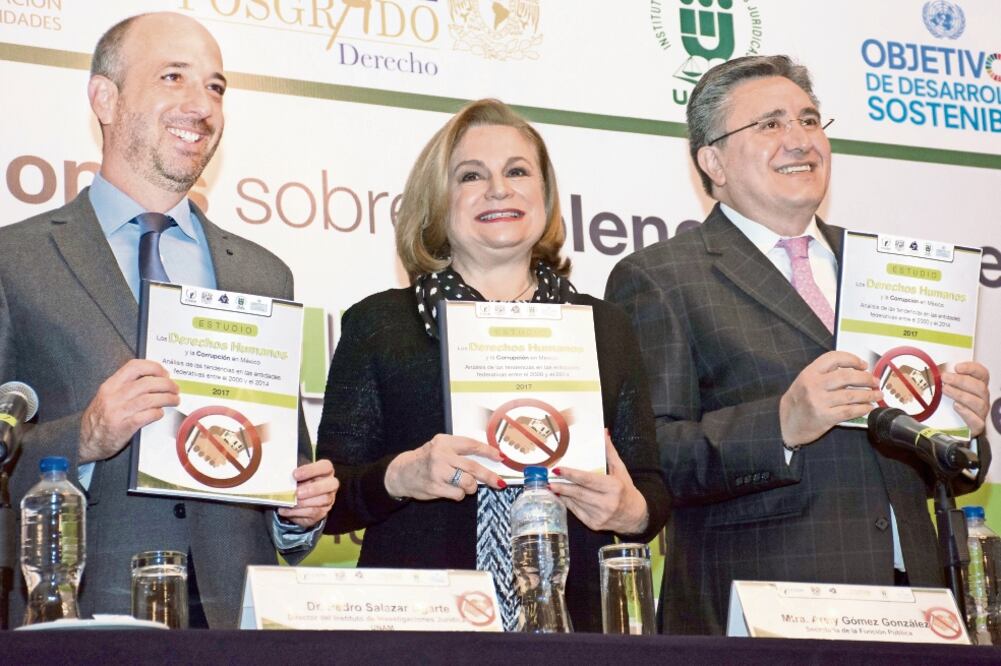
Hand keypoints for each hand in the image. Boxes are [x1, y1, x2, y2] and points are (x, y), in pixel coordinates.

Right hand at [79, 359, 179, 462]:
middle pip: (147, 383)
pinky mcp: (124, 427)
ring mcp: (118, 412)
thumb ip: (126, 386)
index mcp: (110, 385)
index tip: (164, 373)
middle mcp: (114, 396)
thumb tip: (154, 379)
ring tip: (174, 400)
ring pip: (149, 399)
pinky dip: (157, 413)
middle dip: (166, 384)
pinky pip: (146, 416)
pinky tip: (160, 413)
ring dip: (167, 398)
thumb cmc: (99, 418)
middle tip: (175, 388)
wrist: (83, 440)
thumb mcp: (107, 396)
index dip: (153, 367)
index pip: (134, 366)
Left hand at [277, 459, 337, 527]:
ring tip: (290, 502)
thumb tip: (282, 477)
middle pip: (331, 484)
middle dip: (313, 489)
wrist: (299, 498)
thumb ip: (293, 475)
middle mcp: (331, 484)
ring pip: (323, 500)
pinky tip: (286, 510)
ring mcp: (329, 499)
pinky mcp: (322, 512)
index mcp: (326, 471)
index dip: (311, 470)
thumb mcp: (297, 475)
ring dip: (304, 502)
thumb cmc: (299, 482)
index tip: (295, 474)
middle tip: (296, 492)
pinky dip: (297, 512)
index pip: (326, 466)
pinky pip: (314, 513)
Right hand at [384, 434, 505, 500]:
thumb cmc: (425, 460)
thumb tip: (488, 457)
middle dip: (489, 476)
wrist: (401, 472)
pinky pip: (458, 494)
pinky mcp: (435, 487)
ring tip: (465, 485)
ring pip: (468, 483)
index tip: (499, 457)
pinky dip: (459, 494)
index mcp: (444, 442)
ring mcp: (438, 472)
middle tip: (499, 482)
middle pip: (473, 467)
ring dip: (471, 487)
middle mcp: (441, 455)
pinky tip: (451, 490)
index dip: (488, 451)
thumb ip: (460, 451)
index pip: (471, 445)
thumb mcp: (440, 447)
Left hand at [548, 433, 648, 534]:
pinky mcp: (594, 524)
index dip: (571, 475)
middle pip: (578, 493)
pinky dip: (568, 503)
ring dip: (563, 494)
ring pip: (576, 503)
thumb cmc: (626, 490)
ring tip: (552, 486)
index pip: (588, 480)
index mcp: (614, 487)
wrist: (634, 517)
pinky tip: (562, 496)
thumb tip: (604, 432)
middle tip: (548, 480)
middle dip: (562, 486)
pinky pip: (577, 512)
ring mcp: (600, 515)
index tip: (558, 470)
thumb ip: (610, 452)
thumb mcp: (620, 470)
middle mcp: (607, 503)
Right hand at [779, 351, 881, 447]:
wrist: (786, 424)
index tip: (863, 365)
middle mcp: (813, 385)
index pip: (833, 358)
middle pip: (846, 376)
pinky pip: (849, 411)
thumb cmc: (798, 401)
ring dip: (869, 394)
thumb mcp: (805, 381)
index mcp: (809, 372)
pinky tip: (868, 407)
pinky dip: (862, 409)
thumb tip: (853, 371)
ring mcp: (819, 401)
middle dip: (866, 378)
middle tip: (875, 381)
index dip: (852, 359)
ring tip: (878, 394)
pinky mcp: (824, 417)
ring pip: (851, 395)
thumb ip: (824, 374)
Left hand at [944, 361, 990, 436]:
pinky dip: (966, 413)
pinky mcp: (976, 426)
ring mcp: (980, 413)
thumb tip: (932, 369)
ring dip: (961, 394)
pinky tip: (956, 406)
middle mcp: (981, 399)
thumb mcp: (944, 389)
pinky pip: (976, 420)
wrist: (949, 428)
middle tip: (945, 378)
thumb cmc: (948, 406)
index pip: (982, 374)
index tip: (957, 367)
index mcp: (976, 387)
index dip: (972, 368)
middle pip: (980, 387)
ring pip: (978, 403)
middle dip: (961, 381)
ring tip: (946, 390)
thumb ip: (943, 379)